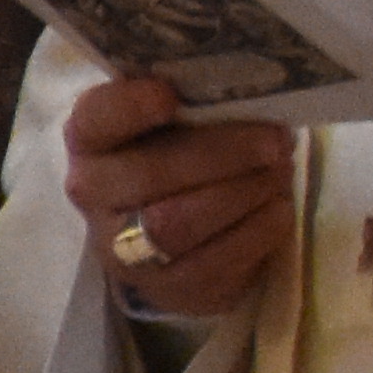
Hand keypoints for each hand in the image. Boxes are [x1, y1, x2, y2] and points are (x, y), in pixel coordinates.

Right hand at [60, 74, 300, 322]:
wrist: (183, 225)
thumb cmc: (186, 151)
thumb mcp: (183, 118)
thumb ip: (197, 99)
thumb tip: (254, 84)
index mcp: (92, 138)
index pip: (96, 118)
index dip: (129, 107)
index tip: (169, 95)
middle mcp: (93, 193)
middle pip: (151, 174)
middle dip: (224, 155)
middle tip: (276, 141)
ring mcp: (122, 248)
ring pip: (178, 224)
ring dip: (243, 193)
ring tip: (280, 171)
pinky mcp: (166, 288)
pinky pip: (214, 264)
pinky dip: (257, 230)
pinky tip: (277, 207)